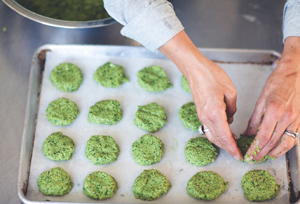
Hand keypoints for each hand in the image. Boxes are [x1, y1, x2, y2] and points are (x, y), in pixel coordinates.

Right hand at [159, 31, 242, 159]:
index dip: (232, 148)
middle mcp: (206, 118)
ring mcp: (202, 116)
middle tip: (238, 152)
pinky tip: (224, 132)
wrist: (195, 71)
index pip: (225, 136)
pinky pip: (209, 128)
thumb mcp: (230, 91)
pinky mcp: (200, 113)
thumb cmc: (212, 77)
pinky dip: (217, 134)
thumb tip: (230, 116)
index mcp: (215, 113)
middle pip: (218, 139)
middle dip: (228, 147)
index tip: (239, 156)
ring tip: (233, 144)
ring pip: (212, 135)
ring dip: (222, 141)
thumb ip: (232, 108)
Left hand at [244, 36, 299, 162]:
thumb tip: (248, 133)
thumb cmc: (277, 83)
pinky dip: (285, 146)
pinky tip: (277, 149)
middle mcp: (286, 118)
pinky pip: (294, 138)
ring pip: (285, 144)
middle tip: (253, 159)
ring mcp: (296, 120)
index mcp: (274, 111)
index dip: (254, 149)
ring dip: (274, 153)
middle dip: (262, 154)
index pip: (262, 137)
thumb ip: (254, 119)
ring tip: (264, 156)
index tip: (248, 155)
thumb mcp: (260, 100)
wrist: (295, 74)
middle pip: (273, 143)